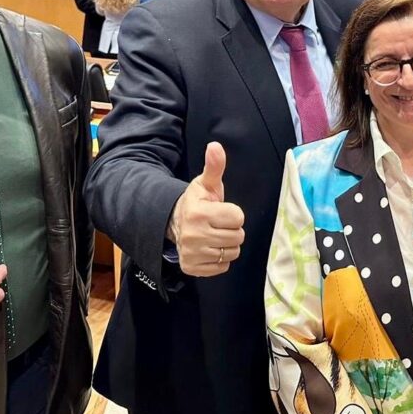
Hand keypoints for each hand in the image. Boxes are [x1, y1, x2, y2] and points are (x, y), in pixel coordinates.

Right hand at [168, 142, 244, 276]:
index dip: (233, 213)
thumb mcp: (206, 183)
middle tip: (218, 223)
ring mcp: (192, 253)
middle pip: (238, 237)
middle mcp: (194, 235)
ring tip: (214, 234)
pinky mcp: (191, 268)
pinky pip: (222, 267)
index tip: (221, 211)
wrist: (174, 222)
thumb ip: (215, 166)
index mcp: (199, 213)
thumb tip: (215, 146)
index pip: (238, 217)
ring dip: (228, 244)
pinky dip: (220, 259)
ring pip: (232, 253)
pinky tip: (209, 247)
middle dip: (232, 229)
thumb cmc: (197, 201)